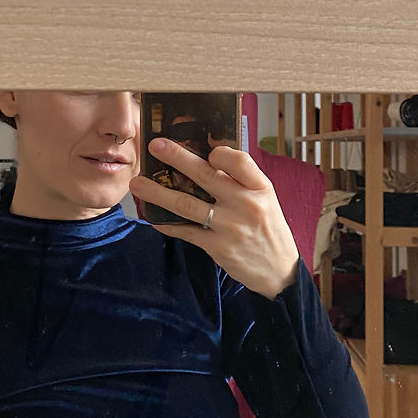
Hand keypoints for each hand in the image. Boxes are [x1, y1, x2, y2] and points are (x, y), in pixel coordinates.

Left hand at [129, 139, 299, 298]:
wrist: (279, 271)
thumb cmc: (269, 229)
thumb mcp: (265, 199)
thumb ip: (242, 181)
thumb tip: (208, 159)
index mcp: (260, 187)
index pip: (238, 160)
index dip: (219, 153)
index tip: (206, 152)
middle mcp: (245, 203)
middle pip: (205, 175)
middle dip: (176, 158)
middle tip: (154, 146)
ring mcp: (229, 226)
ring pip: (186, 203)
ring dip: (158, 193)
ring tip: (138, 184)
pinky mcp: (217, 247)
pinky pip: (186, 231)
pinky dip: (167, 223)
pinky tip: (153, 217)